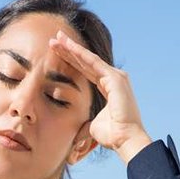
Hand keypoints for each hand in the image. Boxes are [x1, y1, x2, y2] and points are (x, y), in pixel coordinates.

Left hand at [49, 29, 152, 163]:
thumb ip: (84, 125)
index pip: (86, 70)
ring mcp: (116, 77)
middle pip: (86, 61)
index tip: (57, 53)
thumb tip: (76, 134)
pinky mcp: (115, 78)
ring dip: (72, 48)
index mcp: (108, 88)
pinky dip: (80, 54)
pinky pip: (94, 63)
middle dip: (70, 50)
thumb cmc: (112, 136)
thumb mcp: (92, 126)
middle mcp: (113, 79)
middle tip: (54, 39)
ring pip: (89, 59)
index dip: (71, 61)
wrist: (125, 140)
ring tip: (57, 38)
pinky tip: (69, 46)